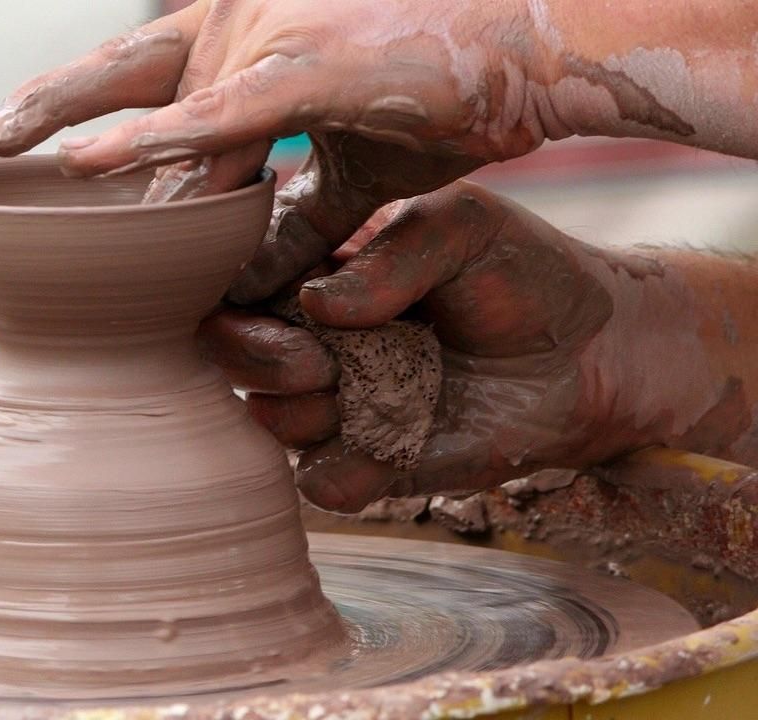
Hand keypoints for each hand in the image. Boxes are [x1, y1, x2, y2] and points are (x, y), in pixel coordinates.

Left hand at [0, 0, 569, 300]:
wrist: (531, 53)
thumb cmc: (445, 98)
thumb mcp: (354, 170)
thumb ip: (295, 216)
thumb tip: (252, 271)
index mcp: (258, 47)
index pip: (158, 74)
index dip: (99, 106)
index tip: (37, 144)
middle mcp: (252, 30)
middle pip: (132, 66)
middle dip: (54, 100)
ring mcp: (277, 44)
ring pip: (159, 90)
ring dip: (76, 117)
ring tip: (0, 142)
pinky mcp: (312, 73)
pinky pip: (217, 117)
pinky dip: (151, 141)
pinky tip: (83, 164)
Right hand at [200, 181, 644, 511]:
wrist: (595, 354)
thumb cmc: (525, 274)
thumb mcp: (464, 229)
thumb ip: (391, 255)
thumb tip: (315, 304)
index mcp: (322, 267)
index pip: (240, 279)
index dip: (245, 293)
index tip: (293, 298)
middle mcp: (316, 335)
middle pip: (231, 354)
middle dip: (263, 359)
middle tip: (321, 360)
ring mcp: (340, 401)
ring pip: (270, 419)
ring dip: (310, 411)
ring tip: (378, 389)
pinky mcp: (373, 460)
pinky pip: (322, 483)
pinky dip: (349, 469)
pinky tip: (398, 441)